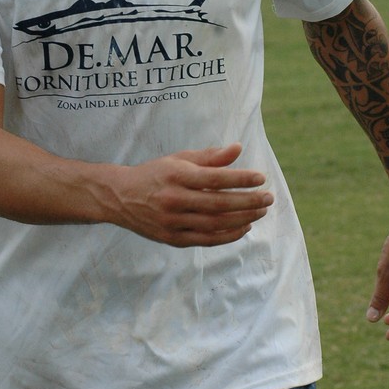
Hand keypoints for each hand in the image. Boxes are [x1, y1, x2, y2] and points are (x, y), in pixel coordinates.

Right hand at [110, 142, 271, 247]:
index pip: (215, 178)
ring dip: (242, 218)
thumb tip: (238, 149)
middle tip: (268, 198)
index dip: (240, 179)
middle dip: (248, 201)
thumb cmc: (155, 174)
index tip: (261, 178)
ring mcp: (172, 222)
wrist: (120, 197)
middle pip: (219, 203)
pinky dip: (228, 235)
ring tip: (260, 211)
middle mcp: (173, 199)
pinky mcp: (172, 239)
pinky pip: (206, 240)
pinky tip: (244, 227)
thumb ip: (209, 157)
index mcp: (176, 175)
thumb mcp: (179, 159)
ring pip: (215, 224)